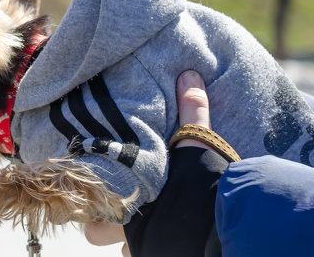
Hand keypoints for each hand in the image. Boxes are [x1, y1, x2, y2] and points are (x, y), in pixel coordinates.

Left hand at [82, 70, 211, 254]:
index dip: (88, 191)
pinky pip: (145, 256)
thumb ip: (192, 111)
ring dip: (128, 241)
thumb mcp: (197, 143)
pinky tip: (164, 240)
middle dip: (101, 224)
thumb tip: (189, 75)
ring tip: (144, 227)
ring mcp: (140, 246)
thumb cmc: (204, 185)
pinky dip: (152, 249)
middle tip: (115, 208)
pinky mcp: (158, 256)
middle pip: (94, 231)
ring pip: (121, 249)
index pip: (87, 191)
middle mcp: (125, 222)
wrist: (225, 228)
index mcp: (124, 189)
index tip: (92, 183)